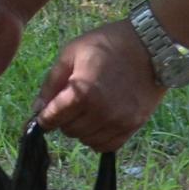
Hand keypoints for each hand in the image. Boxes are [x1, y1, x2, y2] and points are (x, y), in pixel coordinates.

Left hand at [29, 20, 168, 150]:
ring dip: (82, 129)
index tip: (45, 114)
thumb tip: (37, 109)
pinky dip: (99, 138)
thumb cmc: (108, 44)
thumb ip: (52, 83)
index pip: (52, 119)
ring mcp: (119, 121)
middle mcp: (101, 112)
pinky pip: (108, 145)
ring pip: (87, 140)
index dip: (44, 117)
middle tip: (70, 104)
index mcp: (82, 93)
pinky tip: (99, 121)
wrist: (151, 44)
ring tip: (87, 110)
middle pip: (69, 131)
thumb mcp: (72, 53)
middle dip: (64, 120)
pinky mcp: (134, 125)